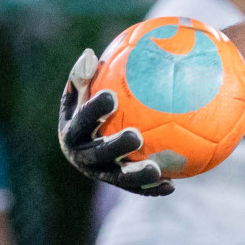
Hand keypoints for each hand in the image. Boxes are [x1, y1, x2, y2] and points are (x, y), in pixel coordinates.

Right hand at [57, 49, 171, 195]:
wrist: (86, 140)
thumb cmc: (90, 106)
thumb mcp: (82, 92)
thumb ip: (85, 76)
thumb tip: (90, 55)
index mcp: (72, 130)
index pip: (81, 118)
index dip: (94, 109)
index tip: (111, 96)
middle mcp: (82, 155)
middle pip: (98, 152)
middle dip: (115, 146)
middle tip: (136, 136)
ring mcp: (99, 172)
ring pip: (117, 177)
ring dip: (136, 175)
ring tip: (156, 170)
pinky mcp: (116, 183)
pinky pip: (135, 188)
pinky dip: (152, 189)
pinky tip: (172, 185)